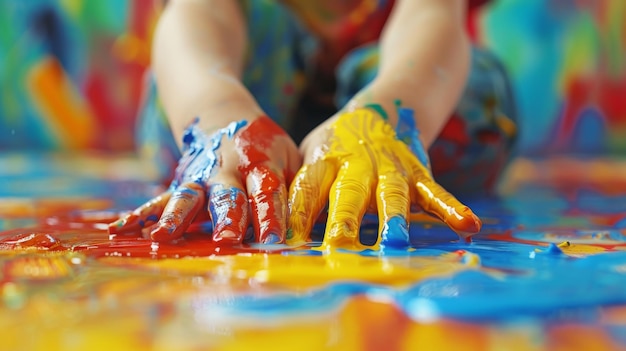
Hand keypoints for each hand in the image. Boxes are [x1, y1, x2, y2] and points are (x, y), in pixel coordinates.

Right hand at [109, 116, 300, 243]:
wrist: (221, 113)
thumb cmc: (263, 145)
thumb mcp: (287, 156)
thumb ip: (292, 187)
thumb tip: (306, 228)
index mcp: (259, 161)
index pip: (267, 190)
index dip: (270, 214)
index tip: (273, 239)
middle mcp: (227, 168)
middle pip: (228, 194)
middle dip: (228, 216)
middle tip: (229, 239)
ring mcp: (199, 175)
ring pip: (188, 196)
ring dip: (176, 217)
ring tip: (163, 237)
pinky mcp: (180, 182)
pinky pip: (160, 198)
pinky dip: (142, 214)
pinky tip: (121, 229)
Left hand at [287, 108, 481, 249]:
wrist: (384, 108)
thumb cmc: (338, 143)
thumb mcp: (312, 154)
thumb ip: (300, 186)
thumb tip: (275, 230)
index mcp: (326, 161)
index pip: (308, 188)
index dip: (297, 213)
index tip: (286, 241)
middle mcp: (358, 165)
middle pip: (349, 194)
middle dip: (342, 221)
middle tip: (336, 248)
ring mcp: (391, 168)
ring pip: (392, 195)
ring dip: (394, 219)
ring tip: (395, 244)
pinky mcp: (419, 173)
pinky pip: (437, 192)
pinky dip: (453, 209)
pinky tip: (469, 226)